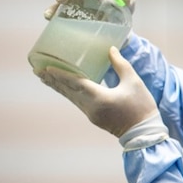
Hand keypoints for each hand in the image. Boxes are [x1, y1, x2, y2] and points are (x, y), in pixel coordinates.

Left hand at [37, 47, 157, 137]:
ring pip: (71, 98)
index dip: (60, 75)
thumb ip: (120, 65)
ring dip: (59, 87)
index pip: (76, 83)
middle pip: (68, 91)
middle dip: (53, 81)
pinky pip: (77, 103)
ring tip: (46, 78)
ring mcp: (91, 114)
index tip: (46, 68)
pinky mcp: (94, 118)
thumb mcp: (134, 82)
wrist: (145, 133)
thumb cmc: (142, 106)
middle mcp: (91, 107)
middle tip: (37, 71)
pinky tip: (65, 89)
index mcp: (100, 98)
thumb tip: (110, 50)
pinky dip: (69, 94)